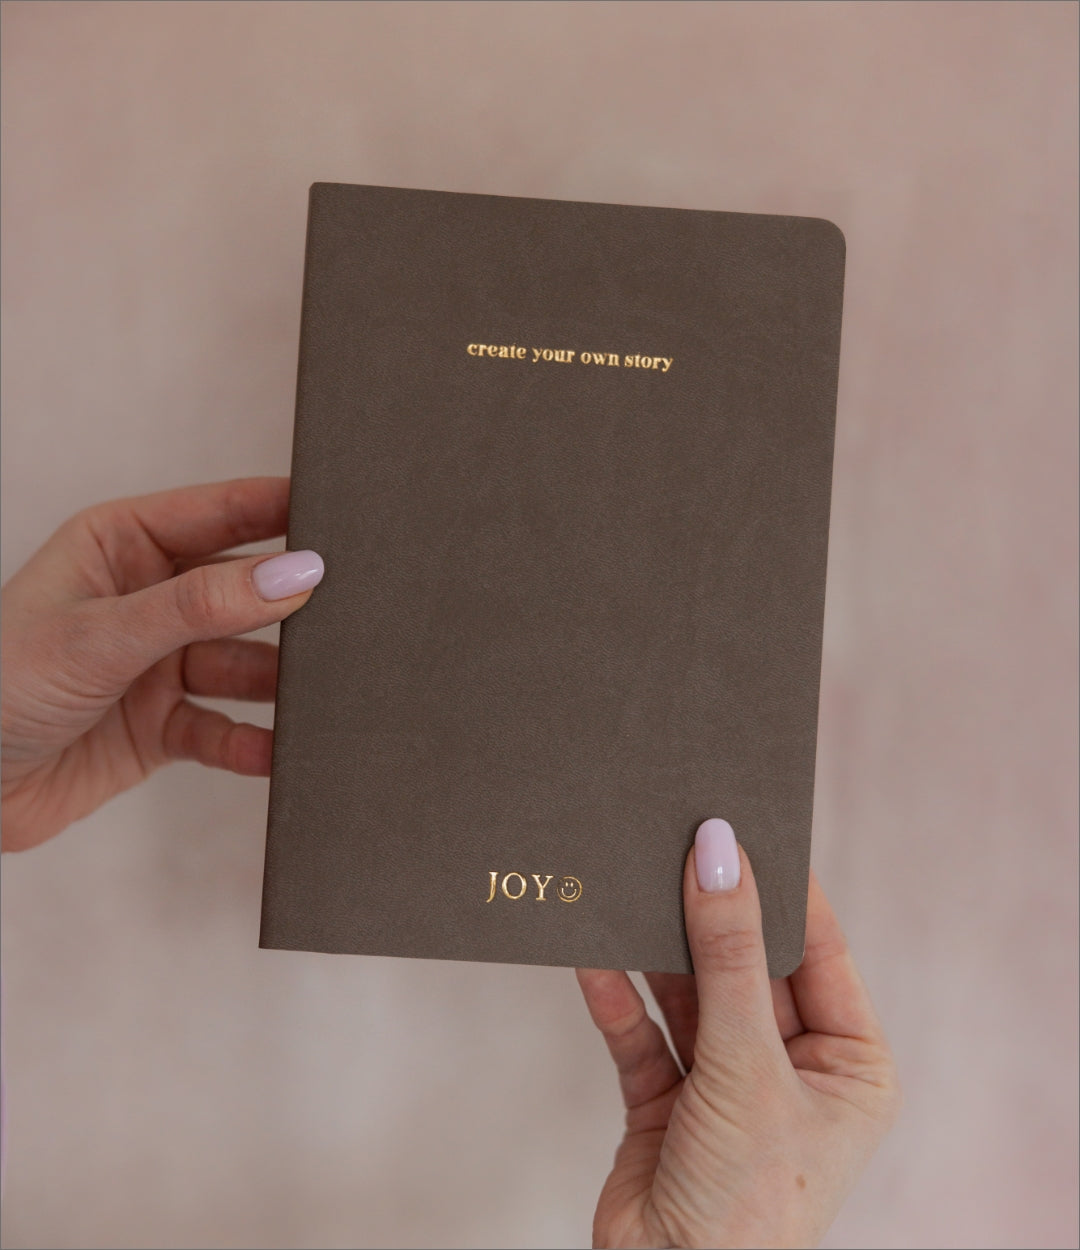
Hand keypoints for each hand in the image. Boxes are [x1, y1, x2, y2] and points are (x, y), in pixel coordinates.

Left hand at [1, 477, 323, 851]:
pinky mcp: (162, 725)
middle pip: (245, 591)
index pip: (222, 513)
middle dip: (292, 606)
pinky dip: (252, 744)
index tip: (344, 516)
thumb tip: (293, 574)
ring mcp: (158, 663)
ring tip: (321, 694)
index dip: (284, 510)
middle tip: (350, 613)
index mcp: (122, 545)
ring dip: (279, 682)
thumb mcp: (99, 635)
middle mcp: (148, 599)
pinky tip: (276, 753)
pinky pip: (224, 729)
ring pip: (244, 664)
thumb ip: (200, 606)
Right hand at [577, 819, 898, 1248]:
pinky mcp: (667, 1102)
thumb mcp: (747, 1063)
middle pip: (745, 964)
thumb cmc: (749, 1205)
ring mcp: (726, 1084)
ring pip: (689, 992)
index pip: (815, 949)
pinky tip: (590, 952)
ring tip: (626, 881)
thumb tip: (719, 853)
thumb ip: (729, 955)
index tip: (740, 823)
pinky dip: (616, 995)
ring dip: (656, 947)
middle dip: (707, 912)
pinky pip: (641, 1032)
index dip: (779, 886)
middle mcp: (790, 1068)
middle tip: (673, 841)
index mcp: (849, 1063)